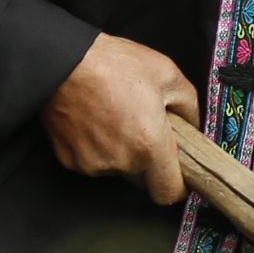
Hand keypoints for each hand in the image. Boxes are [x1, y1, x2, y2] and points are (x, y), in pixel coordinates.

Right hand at [46, 33, 198, 204]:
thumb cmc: (114, 64)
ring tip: (115, 117)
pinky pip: (92, 161)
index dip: (177, 185)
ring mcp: (92, 163)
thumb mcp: (168, 74)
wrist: (60, 60)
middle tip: (144, 128)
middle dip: (148, 160)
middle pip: (143, 178)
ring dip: (120, 152)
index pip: (169, 192)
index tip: (178, 173)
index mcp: (149, 146)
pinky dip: (96, 147)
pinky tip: (94, 121)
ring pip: (117, 169)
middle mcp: (121, 162)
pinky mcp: (69, 160)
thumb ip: (189, 108)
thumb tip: (193, 128)